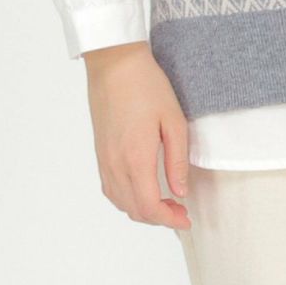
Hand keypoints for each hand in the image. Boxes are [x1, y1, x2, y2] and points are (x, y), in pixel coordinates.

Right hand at [83, 42, 190, 229]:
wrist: (114, 65)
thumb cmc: (147, 86)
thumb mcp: (173, 120)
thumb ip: (177, 159)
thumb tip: (181, 191)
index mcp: (136, 158)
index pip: (150, 207)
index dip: (169, 220)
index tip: (186, 219)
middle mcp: (115, 165)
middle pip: (135, 210)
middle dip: (159, 218)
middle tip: (181, 211)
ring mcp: (104, 160)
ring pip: (121, 203)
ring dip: (143, 210)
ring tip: (165, 202)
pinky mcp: (100, 153)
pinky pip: (110, 189)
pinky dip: (127, 199)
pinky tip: (142, 189)